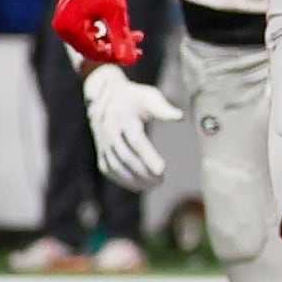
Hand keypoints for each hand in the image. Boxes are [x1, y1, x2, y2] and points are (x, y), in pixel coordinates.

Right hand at [52, 0, 147, 66]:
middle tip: (138, 47)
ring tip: (136, 36)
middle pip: (93, 48)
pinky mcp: (70, 17)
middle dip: (117, 47)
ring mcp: (64, 23)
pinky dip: (106, 31)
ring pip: (93, 40)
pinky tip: (121, 29)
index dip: (117, 55)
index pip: (94, 52)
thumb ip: (121, 38)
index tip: (137, 54)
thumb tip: (129, 61)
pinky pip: (89, 31)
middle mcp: (62, 28)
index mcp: (69, 28)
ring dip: (114, 39)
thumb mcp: (115, 13)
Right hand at [80, 63, 177, 188]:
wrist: (106, 94)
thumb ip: (164, 108)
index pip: (136, 141)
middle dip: (143, 172)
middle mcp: (110, 131)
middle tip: (161, 181)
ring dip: (132, 179)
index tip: (162, 170)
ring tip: (152, 186)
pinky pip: (108, 169)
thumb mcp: (149, 96)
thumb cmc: (135, 96)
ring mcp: (103, 142)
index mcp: (123, 118)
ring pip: (115, 166)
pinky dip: (121, 180)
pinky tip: (137, 186)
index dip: (149, 156)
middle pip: (126, 156)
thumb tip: (181, 117)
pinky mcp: (100, 150)